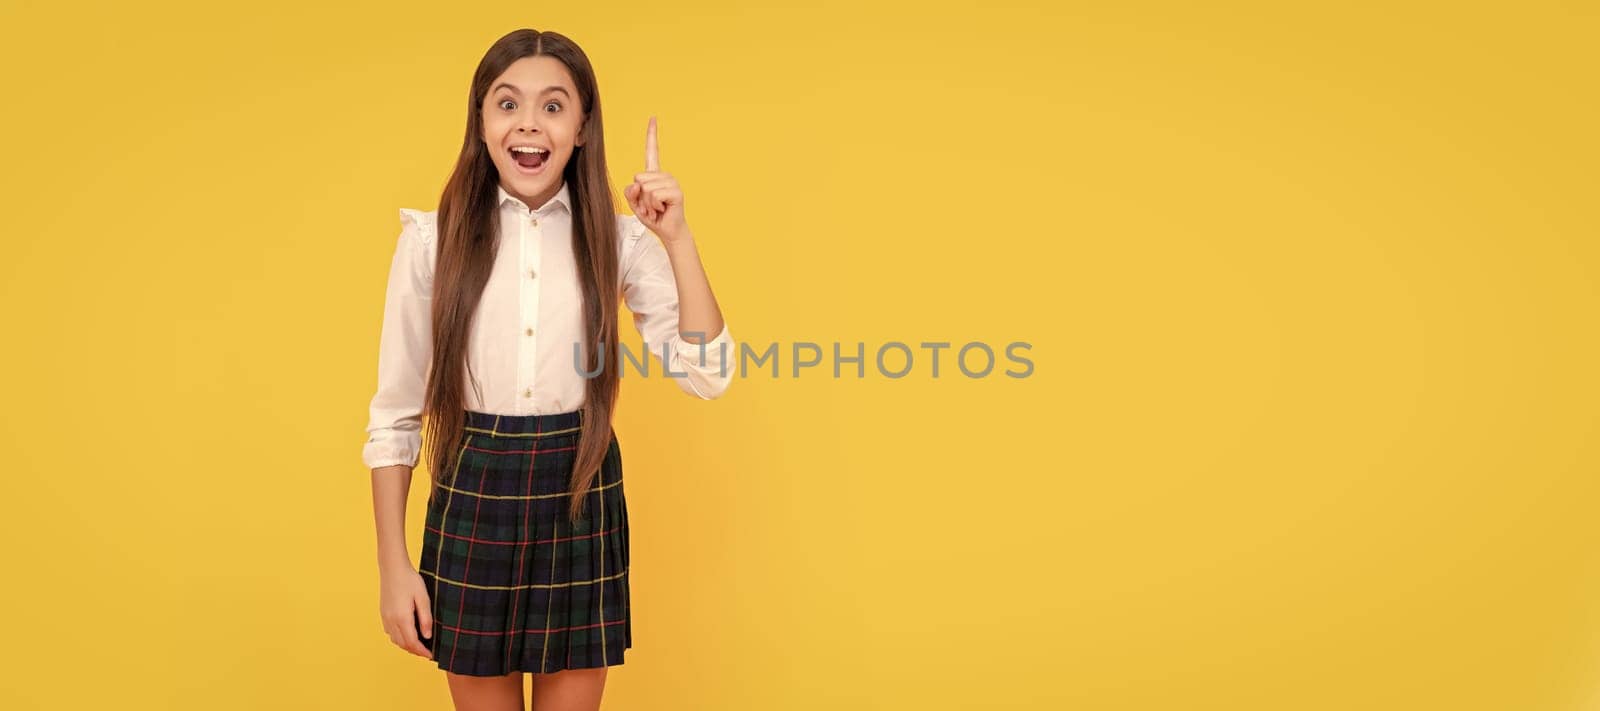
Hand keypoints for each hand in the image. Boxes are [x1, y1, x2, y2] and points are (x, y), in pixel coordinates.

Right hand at [379, 565, 433, 659]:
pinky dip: (399, 638)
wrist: (393, 569)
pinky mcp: (383, 614)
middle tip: (427, 652)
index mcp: (402, 618)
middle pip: (403, 644)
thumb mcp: (423, 598)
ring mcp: (385, 618)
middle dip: (415, 651)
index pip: (412, 643)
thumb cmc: (410, 581)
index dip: (422, 652)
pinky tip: (408, 634)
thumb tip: (428, 636)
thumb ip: (426, 618)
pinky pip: (391, 633)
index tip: (431, 656)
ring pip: (396, 640)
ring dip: (407, 646)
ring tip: (419, 645)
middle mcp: (391, 621)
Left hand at [623, 116, 690, 243]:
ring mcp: (672, 182)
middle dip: (640, 197)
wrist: (668, 231)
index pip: (652, 151)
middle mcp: (664, 175)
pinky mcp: (676, 192)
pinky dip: (653, 206)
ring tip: (657, 209)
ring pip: (646, 188)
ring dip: (647, 204)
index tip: (653, 118)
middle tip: (651, 206)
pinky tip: (662, 210)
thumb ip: (631, 192)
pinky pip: (654, 195)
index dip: (652, 135)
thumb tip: (638, 183)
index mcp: (654, 174)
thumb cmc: (653, 216)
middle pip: (639, 178)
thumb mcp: (635, 204)